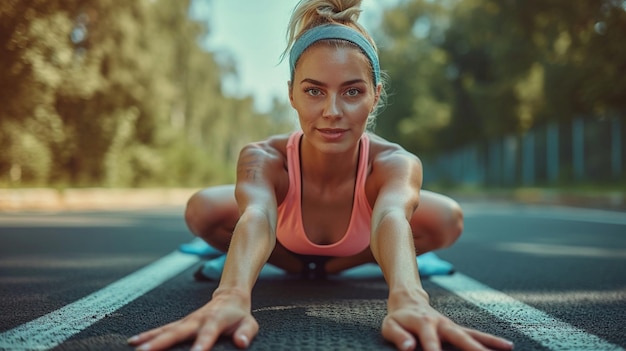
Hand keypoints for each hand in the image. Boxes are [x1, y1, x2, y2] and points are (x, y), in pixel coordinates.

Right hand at [127, 290, 257, 350]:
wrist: (230, 298)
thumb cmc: (239, 315)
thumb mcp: (249, 323)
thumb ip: (246, 333)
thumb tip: (241, 343)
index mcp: (215, 320)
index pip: (207, 333)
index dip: (202, 343)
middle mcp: (197, 320)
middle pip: (178, 331)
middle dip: (162, 342)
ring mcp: (186, 321)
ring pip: (165, 330)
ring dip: (150, 338)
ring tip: (134, 347)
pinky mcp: (180, 324)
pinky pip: (162, 330)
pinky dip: (147, 335)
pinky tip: (133, 341)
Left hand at [382, 290, 513, 350]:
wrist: (408, 301)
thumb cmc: (398, 318)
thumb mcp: (390, 326)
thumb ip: (399, 336)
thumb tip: (408, 347)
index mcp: (423, 323)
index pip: (430, 340)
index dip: (434, 350)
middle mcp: (441, 323)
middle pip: (459, 337)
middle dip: (472, 348)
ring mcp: (451, 326)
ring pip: (472, 336)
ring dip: (487, 345)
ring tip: (507, 349)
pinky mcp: (457, 329)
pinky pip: (476, 335)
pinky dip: (491, 340)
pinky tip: (507, 346)